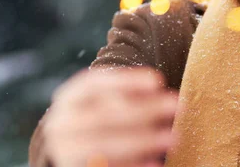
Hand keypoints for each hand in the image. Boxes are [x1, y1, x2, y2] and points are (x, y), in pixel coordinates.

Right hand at [43, 67, 179, 166]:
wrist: (66, 148)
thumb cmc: (96, 117)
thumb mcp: (101, 100)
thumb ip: (125, 93)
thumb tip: (156, 85)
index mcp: (69, 97)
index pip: (94, 83)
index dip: (126, 81)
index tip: (157, 80)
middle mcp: (62, 122)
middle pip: (105, 114)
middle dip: (145, 110)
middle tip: (177, 106)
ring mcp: (66, 150)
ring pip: (105, 145)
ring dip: (143, 141)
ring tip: (174, 137)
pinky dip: (134, 166)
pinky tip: (156, 162)